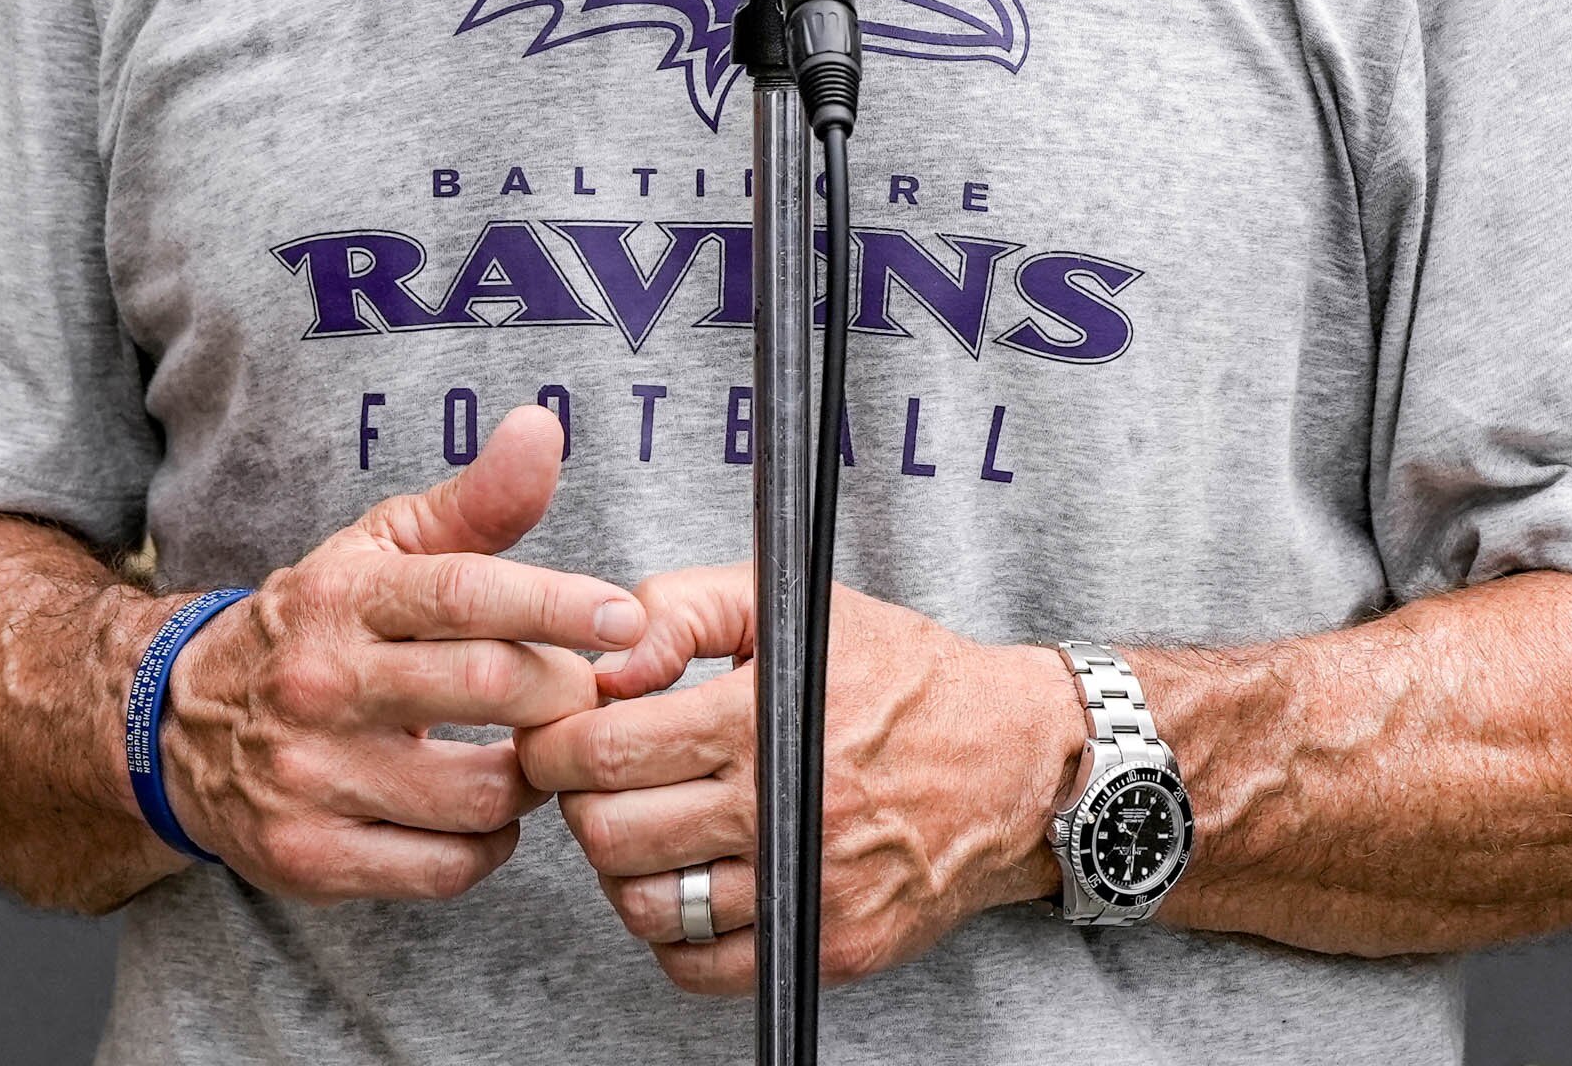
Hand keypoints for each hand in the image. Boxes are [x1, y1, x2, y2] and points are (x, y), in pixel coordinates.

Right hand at [158, 404, 646, 901]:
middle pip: (488, 686)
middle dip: (562, 691)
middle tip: (579, 692)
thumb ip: (475, 502)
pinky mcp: (310, 857)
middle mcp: (320, 684)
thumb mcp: (380, 550)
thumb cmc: (318, 627)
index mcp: (344, 596)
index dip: (560, 604)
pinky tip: (483, 814)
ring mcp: (310, 777)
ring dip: (532, 777)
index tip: (626, 618)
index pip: (467, 592)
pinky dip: (489, 846)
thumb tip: (543, 427)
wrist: (181, 724)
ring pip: (480, 792)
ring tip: (529, 752)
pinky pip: (447, 869)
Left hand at [515, 563, 1078, 994]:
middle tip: (592, 778)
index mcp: (768, 716)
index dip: (554, 742)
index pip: (605, 748)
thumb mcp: (796, 603)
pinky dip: (669, 934)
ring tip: (641, 826)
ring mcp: (809, 887)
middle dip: (578, 802)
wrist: (1017, 761)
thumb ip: (684, 608)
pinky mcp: (829, 945)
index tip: (557, 733)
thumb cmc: (904, 677)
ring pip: (647, 905)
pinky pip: (700, 967)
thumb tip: (607, 664)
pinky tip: (687, 882)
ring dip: (619, 869)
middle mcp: (787, 807)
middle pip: (611, 831)